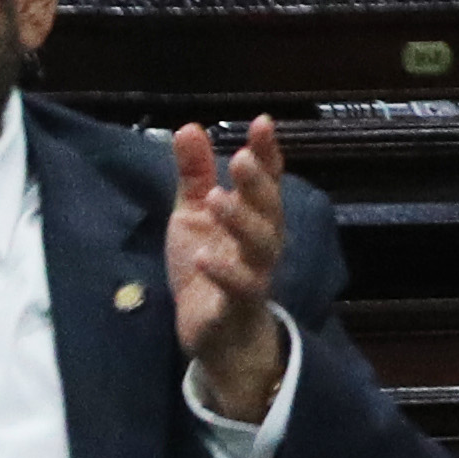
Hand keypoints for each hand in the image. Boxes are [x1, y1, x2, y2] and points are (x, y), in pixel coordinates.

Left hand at [169, 117, 294, 422]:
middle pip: (269, 209)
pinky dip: (224, 272)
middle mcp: (262, 242)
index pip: (267, 179)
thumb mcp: (194, 216)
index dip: (267, 153)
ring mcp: (254, 274)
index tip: (262, 123)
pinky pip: (239, 289)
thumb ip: (194, 175)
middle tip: (240, 158)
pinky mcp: (238, 305)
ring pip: (260, 246)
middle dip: (257, 183)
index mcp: (253, 216)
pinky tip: (204, 256)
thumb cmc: (208, 268)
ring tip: (217, 198)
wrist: (215, 334)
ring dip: (241, 221)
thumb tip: (189, 127)